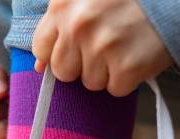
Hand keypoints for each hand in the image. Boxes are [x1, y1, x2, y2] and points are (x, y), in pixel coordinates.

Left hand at [32, 0, 172, 96]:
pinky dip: (129, 78)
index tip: (76, 48)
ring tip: (127, 44)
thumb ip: (61, 23)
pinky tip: (140, 53)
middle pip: (63, 71)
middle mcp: (78, 25)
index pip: (41, 48)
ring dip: (108, 70)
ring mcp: (102, 46)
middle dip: (82, 64)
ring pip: (90, 82)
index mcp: (63, 4)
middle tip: (107, 44)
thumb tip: (39, 66)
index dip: (58, 53)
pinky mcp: (127, 66)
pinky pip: (116, 89)